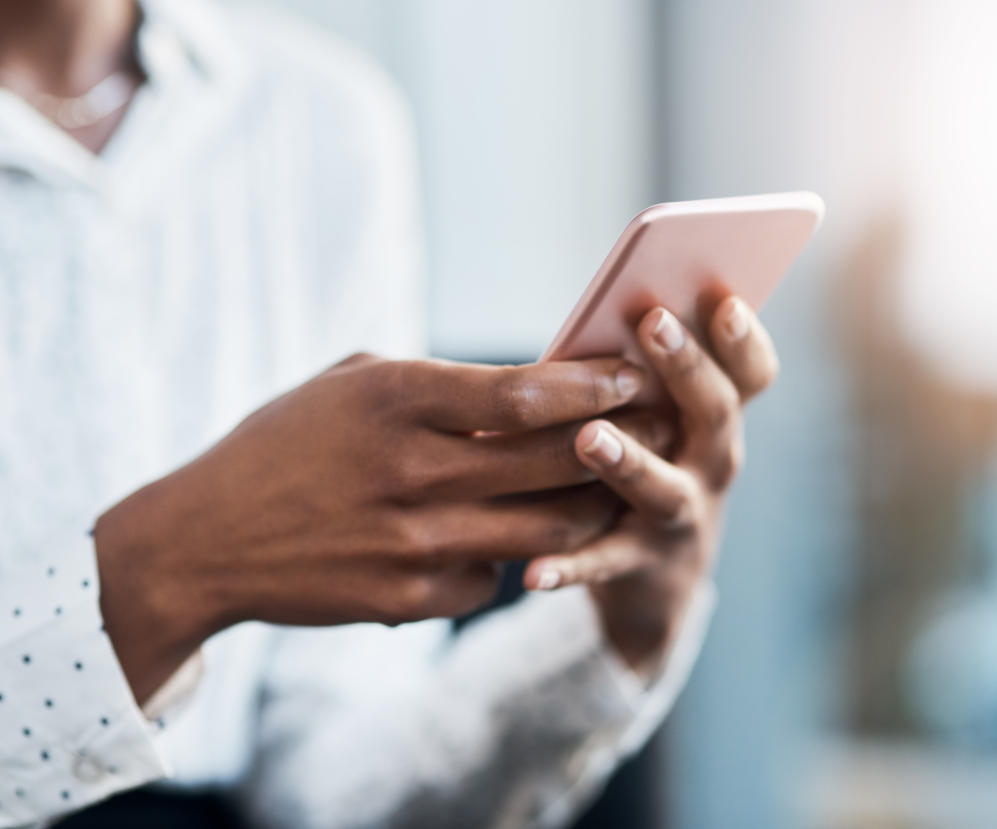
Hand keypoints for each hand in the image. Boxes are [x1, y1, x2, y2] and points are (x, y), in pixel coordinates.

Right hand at [95, 353, 651, 701]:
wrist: (209, 539)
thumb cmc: (287, 444)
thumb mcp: (352, 383)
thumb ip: (440, 382)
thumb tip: (537, 385)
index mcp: (395, 399)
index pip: (525, 392)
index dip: (593, 384)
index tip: (633, 377)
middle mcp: (412, 471)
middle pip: (555, 461)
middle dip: (622, 442)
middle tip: (659, 428)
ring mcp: (414, 543)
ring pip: (547, 530)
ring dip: (592, 507)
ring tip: (617, 486)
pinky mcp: (410, 600)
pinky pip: (496, 580)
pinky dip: (515, 560)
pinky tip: (514, 539)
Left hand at [523, 297, 778, 677]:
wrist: (655, 582)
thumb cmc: (645, 464)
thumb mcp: (659, 418)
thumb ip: (641, 373)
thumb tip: (603, 306)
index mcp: (715, 418)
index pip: (752, 375)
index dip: (744, 339)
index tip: (726, 300)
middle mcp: (712, 464)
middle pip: (715, 414)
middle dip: (688, 368)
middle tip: (655, 323)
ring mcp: (681, 517)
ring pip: (664, 489)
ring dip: (629, 461)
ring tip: (589, 436)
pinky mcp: (638, 565)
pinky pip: (603, 563)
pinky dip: (570, 567)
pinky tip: (534, 571)